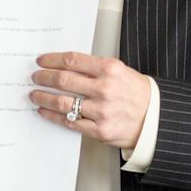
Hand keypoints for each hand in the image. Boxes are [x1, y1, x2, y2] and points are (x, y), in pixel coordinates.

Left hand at [30, 52, 152, 150]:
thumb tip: (65, 66)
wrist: (155, 118)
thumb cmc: (136, 93)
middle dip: (43, 77)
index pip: (72, 60)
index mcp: (110, 69)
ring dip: (42, 97)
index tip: (41, 61)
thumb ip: (95, 68)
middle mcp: (105, 89)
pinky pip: (68, 122)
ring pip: (61, 102)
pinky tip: (43, 110)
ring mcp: (101, 111)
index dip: (51, 60)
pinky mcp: (99, 130)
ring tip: (35, 94)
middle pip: (63, 80)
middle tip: (34, 77)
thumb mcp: (121, 71)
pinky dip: (51, 115)